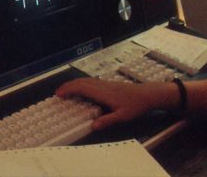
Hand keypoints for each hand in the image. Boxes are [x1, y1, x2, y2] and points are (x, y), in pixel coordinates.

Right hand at [55, 78, 175, 130]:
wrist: (149, 94)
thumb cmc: (136, 105)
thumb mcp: (122, 116)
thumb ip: (107, 121)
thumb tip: (92, 126)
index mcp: (103, 92)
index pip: (81, 87)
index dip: (68, 89)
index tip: (58, 94)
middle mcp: (102, 86)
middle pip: (81, 82)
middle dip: (68, 86)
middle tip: (58, 93)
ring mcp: (106, 84)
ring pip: (86, 81)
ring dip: (75, 84)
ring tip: (67, 92)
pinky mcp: (109, 85)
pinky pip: (91, 82)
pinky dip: (82, 85)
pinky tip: (83, 92)